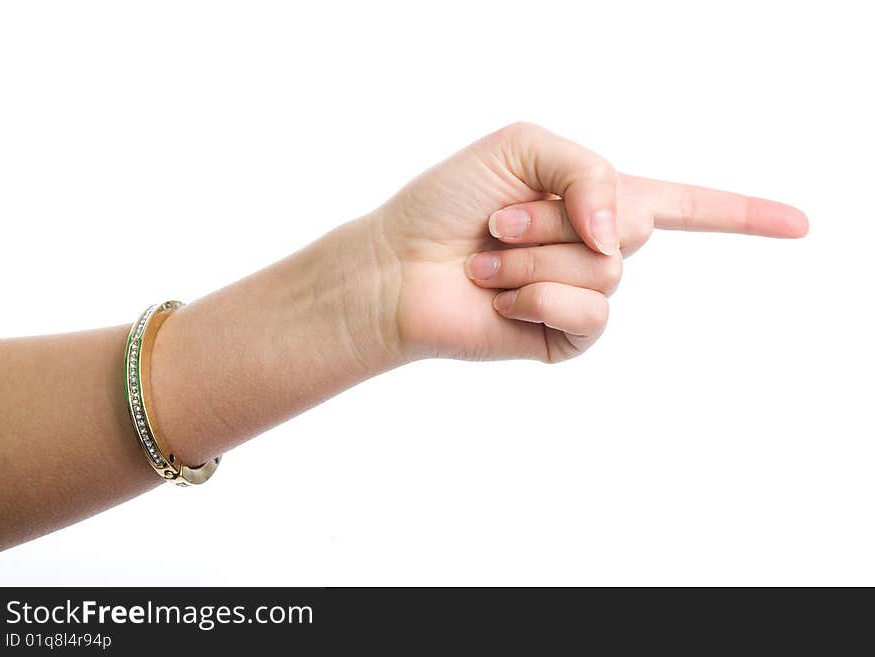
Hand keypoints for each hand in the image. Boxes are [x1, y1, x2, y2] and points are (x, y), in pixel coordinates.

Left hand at [369, 122, 806, 362]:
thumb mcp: (525, 146)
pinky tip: (497, 296)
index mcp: (597, 202)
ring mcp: (582, 295)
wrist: (399, 265)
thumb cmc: (451, 203)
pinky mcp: (562, 336)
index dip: (743, 213)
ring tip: (488, 261)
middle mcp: (598, 250)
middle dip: (554, 213)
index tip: (800, 224)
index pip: (686, 206)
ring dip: (533, 255)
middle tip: (498, 223)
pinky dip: (534, 293)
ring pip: (603, 269)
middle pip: (635, 223)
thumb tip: (621, 241)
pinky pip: (585, 310)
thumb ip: (592, 172)